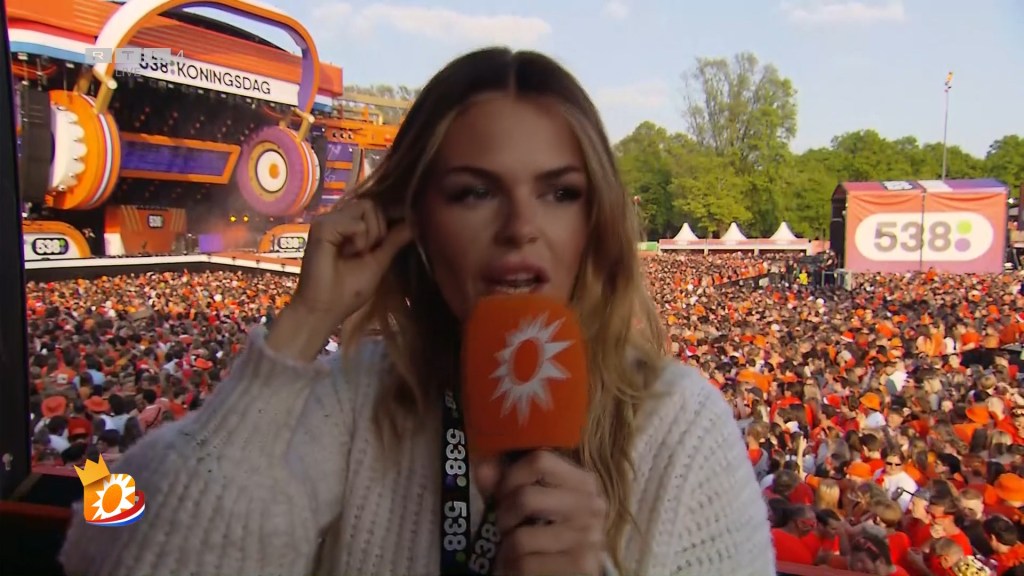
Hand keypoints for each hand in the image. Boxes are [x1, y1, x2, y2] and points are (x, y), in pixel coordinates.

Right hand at [269, 199, 411, 358]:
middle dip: (379, 230)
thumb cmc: (348, 291)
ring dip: (370, 235)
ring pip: (368, 207)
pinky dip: (359, 239)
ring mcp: (328, 220)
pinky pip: (357, 222)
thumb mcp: (378, 262)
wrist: (324, 309)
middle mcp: (337, 218)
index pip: (376, 208)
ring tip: (355, 254)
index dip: (388, 221)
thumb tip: (413, 223)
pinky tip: (346, 254)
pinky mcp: (322, 226)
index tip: (386, 242)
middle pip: (374, 204)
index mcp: (348, 226)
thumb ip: (393, 241)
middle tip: (365, 253)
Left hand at [474, 451, 606, 575]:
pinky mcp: (581, 565)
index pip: (540, 460)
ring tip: (513, 549)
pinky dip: (513, 568)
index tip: (502, 494)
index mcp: (583, 482)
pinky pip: (525, 564)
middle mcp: (591, 505)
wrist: (574, 573)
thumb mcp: (531, 505)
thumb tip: (482, 468)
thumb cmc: (551, 535)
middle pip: (525, 497)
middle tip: (504, 527)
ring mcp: (588, 537)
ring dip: (507, 547)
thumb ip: (505, 485)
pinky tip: (519, 566)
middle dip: (503, 516)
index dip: (510, 476)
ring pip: (520, 537)